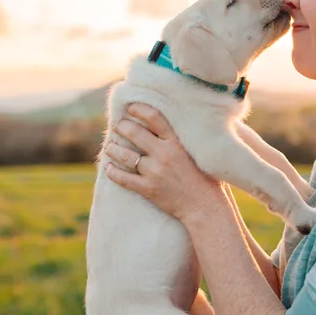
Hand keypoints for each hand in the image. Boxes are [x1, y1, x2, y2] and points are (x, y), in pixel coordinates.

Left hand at [104, 103, 225, 221]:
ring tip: (109, 146)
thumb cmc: (207, 180)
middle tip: (117, 126)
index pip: (154, 117)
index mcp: (177, 143)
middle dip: (121, 127)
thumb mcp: (198, 154)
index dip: (139, 109)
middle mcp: (164, 154)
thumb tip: (170, 128)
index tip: (131, 108)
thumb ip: (183, 141)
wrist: (205, 207)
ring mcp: (154, 172)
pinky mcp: (148, 189)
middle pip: (134, 133)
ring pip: (125, 155)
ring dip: (113, 149)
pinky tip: (108, 167)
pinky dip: (113, 172)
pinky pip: (123, 178)